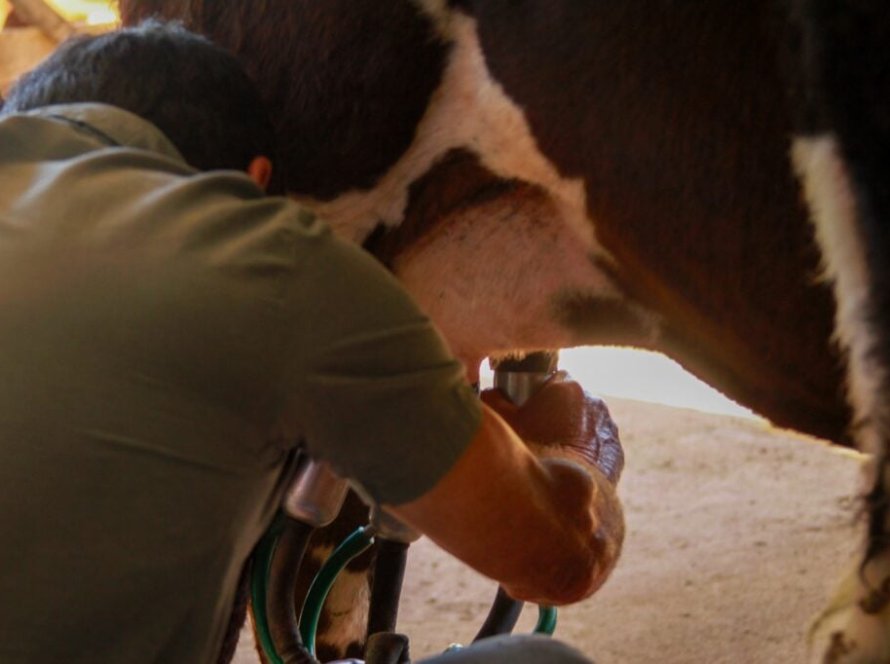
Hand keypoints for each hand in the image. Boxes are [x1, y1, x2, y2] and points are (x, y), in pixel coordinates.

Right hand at [481, 373, 623, 484]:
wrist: (561, 498)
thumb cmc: (528, 454)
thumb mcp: (501, 422)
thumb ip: (494, 398)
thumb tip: (492, 392)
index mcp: (567, 388)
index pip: (552, 378)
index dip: (538, 394)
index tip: (527, 410)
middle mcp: (592, 402)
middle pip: (570, 401)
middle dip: (555, 413)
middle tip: (536, 434)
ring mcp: (607, 428)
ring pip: (585, 424)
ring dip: (572, 432)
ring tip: (552, 455)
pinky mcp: (615, 453)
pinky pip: (597, 447)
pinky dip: (585, 454)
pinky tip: (569, 469)